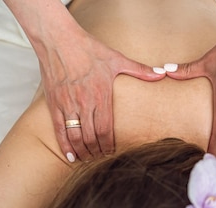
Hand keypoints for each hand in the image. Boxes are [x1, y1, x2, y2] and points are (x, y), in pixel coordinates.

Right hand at [38, 27, 164, 161]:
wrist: (58, 40)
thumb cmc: (87, 48)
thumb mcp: (116, 58)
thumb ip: (139, 70)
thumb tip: (161, 74)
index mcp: (100, 95)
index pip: (105, 129)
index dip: (108, 145)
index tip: (111, 153)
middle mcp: (83, 102)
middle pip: (91, 137)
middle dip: (96, 152)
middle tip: (100, 159)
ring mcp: (67, 104)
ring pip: (75, 137)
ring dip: (82, 152)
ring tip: (87, 159)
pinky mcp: (54, 104)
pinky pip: (59, 130)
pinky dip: (65, 145)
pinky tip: (70, 156)